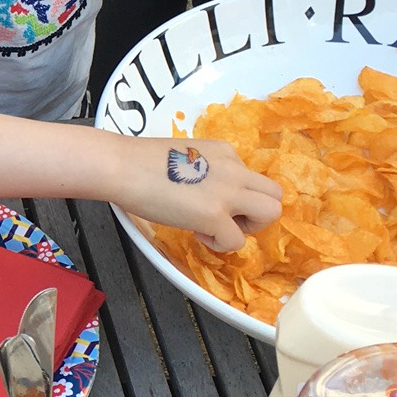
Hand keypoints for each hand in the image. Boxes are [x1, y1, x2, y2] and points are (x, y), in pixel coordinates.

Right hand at [119, 137, 280, 252]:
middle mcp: (234, 169)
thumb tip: (204, 192)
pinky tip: (196, 233)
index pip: (252, 178)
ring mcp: (227, 192)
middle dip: (255, 213)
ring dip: (247, 227)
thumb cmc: (139, 161)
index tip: (213, 201)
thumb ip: (205, 170)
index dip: (237, 196)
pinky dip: (219, 244)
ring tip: (217, 228)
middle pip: (274, 194)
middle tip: (225, 219)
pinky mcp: (215, 216)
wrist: (122, 166)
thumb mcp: (186, 156)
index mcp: (225, 152)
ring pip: (271, 213)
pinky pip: (236, 241)